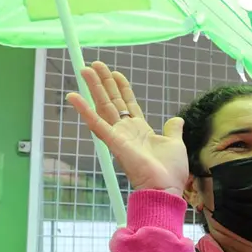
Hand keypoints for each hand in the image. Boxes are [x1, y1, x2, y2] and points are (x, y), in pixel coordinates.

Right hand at [65, 61, 188, 195]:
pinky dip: (84, 110)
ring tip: (84, 69)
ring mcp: (118, 136)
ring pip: (103, 107)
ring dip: (93, 88)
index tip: (116, 73)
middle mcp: (126, 131)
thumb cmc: (170, 170)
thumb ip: (173, 130)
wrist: (166, 187)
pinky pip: (96, 123)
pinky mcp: (114, 142)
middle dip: (103, 82)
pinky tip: (73, 96)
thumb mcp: (175, 143)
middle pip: (112, 101)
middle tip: (93, 64)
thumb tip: (177, 119)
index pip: (127, 104)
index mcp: (140, 130)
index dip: (121, 88)